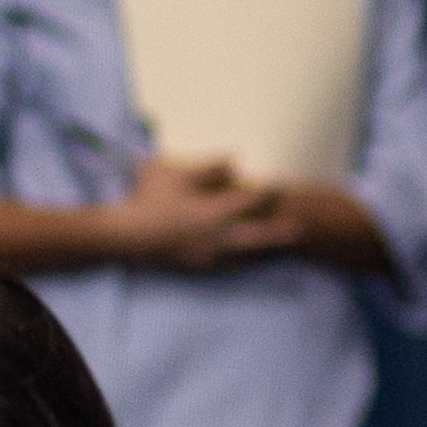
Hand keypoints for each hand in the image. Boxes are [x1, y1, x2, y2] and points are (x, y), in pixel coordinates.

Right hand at [113, 153, 305, 272]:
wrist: (125, 236)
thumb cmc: (147, 198)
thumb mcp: (173, 172)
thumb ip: (208, 167)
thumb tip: (236, 159)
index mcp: (212, 210)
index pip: (249, 201)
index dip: (269, 192)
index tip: (282, 185)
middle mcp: (216, 236)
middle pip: (258, 235)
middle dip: (280, 231)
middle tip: (301, 228)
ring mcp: (209, 255)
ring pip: (247, 254)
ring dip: (267, 250)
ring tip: (286, 246)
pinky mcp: (200, 267)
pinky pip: (231, 265)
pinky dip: (247, 261)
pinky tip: (255, 259)